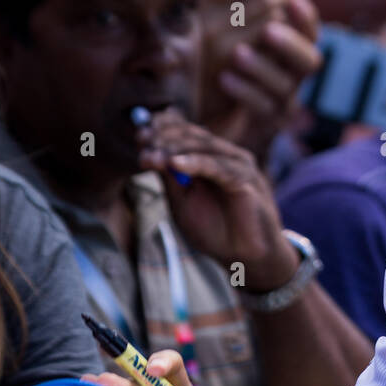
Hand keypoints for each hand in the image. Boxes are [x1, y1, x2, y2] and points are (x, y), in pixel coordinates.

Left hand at [136, 108, 297, 291]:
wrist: (243, 256)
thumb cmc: (215, 229)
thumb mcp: (182, 203)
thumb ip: (170, 179)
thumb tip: (148, 154)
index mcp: (210, 157)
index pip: (186, 133)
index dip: (163, 129)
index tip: (139, 134)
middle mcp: (226, 155)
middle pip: (193, 135)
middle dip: (164, 136)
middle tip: (142, 140)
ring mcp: (238, 165)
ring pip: (204, 147)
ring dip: (174, 148)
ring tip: (152, 154)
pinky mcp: (246, 179)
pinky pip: (218, 167)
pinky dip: (195, 163)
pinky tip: (174, 163)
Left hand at [196, 0, 321, 160]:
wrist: (193, 107)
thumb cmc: (212, 53)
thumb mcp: (219, 12)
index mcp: (285, 45)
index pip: (308, 29)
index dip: (305, 14)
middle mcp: (289, 72)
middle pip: (310, 60)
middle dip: (290, 44)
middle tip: (268, 30)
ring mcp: (278, 101)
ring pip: (287, 86)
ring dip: (264, 68)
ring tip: (237, 54)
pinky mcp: (259, 124)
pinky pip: (262, 110)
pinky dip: (246, 93)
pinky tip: (226, 79)